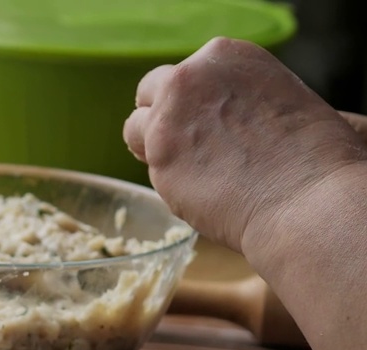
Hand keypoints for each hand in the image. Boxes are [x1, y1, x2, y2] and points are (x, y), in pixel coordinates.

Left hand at [123, 38, 366, 257]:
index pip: (189, 72)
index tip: (205, 120)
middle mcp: (190, 77)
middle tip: (183, 144)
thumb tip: (217, 117)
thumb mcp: (279, 97)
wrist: (304, 197)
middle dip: (162, 115)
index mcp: (226, 55)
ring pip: (134, 127)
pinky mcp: (157, 156)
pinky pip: (147, 165)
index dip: (193, 100)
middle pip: (151, 90)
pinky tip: (193, 189)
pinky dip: (163, 177)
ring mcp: (167, 116)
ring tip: (185, 169)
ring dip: (151, 146)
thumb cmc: (311, 156)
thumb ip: (236, 98)